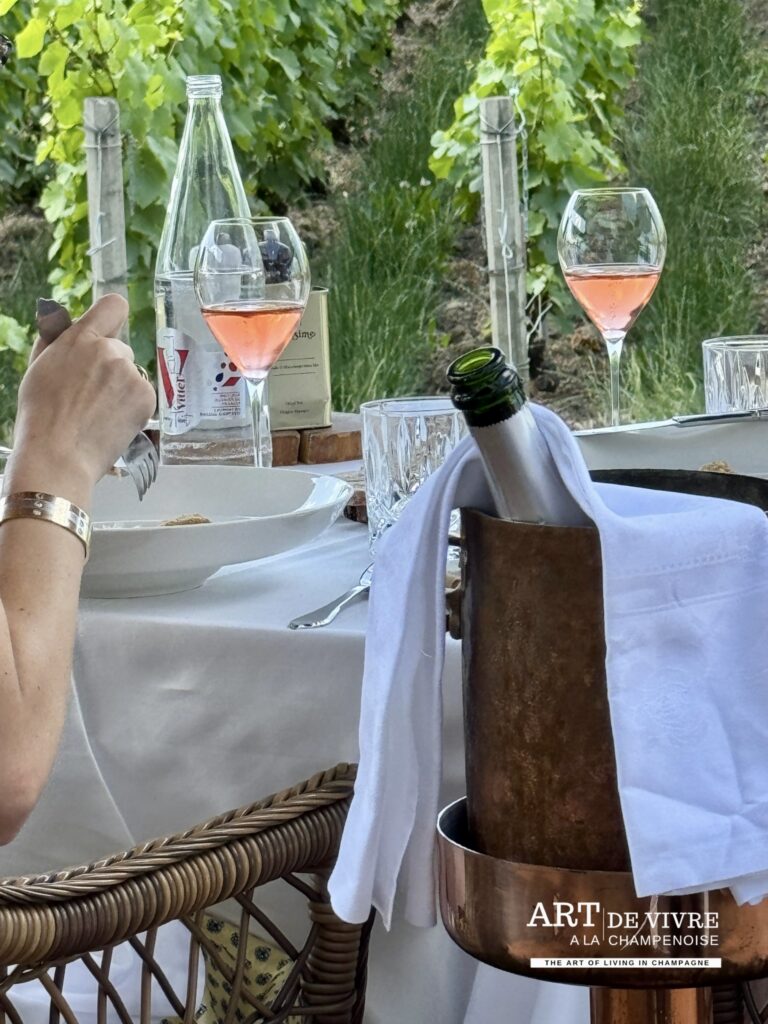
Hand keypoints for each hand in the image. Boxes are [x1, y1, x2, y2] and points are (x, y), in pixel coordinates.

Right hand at [12, 294, 155, 495]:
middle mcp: (110, 351)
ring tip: (97, 414)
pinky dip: (131, 408)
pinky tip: (110, 423)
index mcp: (81, 338)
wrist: (58, 455)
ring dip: (120, 389)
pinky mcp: (146, 397)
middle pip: (120, 349)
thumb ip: (57, 341)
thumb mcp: (40, 367)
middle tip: (90, 395)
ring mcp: (131, 374)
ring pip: (131, 375)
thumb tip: (67, 324)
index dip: (112, 316)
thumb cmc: (41, 416)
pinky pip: (142, 396)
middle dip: (109, 366)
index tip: (110, 327)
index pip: (113, 306)